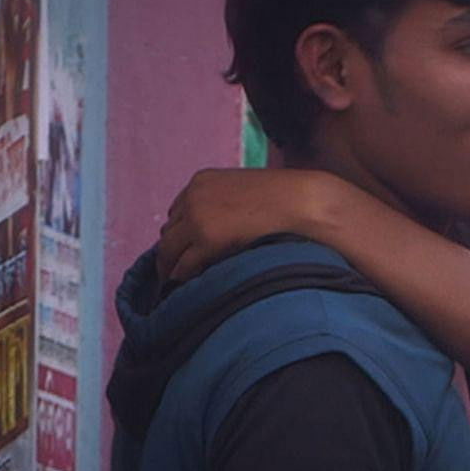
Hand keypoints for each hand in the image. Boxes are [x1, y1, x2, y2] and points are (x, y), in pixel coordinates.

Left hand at [157, 167, 330, 281]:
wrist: (301, 202)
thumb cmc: (284, 199)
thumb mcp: (244, 192)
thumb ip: (225, 205)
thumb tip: (219, 231)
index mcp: (201, 181)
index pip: (177, 211)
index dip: (181, 234)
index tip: (183, 250)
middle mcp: (193, 197)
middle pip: (168, 232)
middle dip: (172, 252)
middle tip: (172, 272)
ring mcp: (197, 218)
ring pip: (168, 250)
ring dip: (172, 267)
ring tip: (176, 285)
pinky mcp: (207, 239)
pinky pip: (183, 266)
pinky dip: (182, 278)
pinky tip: (188, 289)